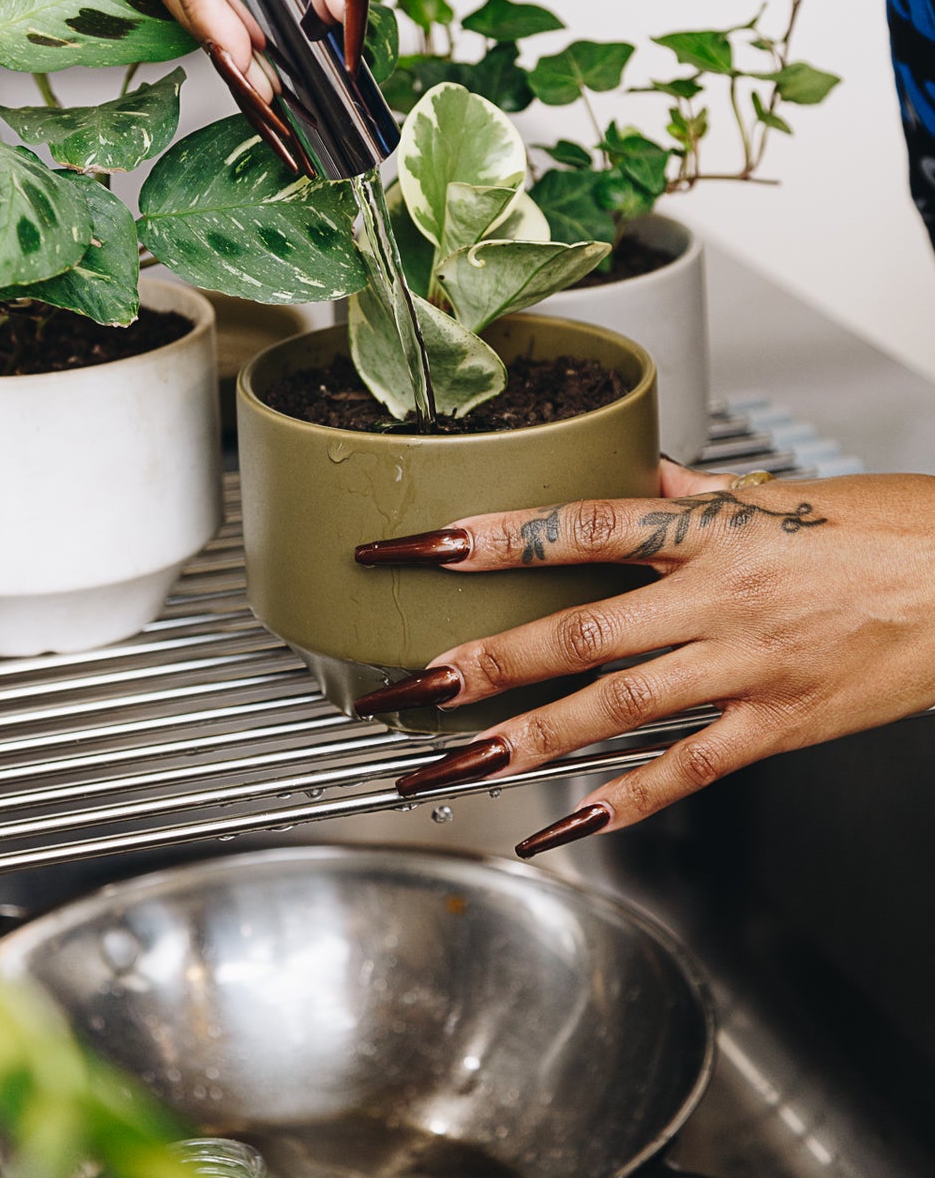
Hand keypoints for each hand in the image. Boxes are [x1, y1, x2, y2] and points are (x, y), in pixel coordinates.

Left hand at [354, 461, 934, 854]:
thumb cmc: (898, 531)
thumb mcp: (790, 493)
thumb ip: (700, 492)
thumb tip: (641, 476)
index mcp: (711, 528)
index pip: (579, 525)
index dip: (494, 535)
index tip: (423, 547)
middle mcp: (717, 596)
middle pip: (580, 628)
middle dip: (487, 658)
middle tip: (413, 683)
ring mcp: (746, 666)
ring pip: (617, 706)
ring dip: (528, 736)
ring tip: (459, 761)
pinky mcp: (779, 725)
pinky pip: (688, 769)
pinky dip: (624, 800)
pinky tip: (567, 822)